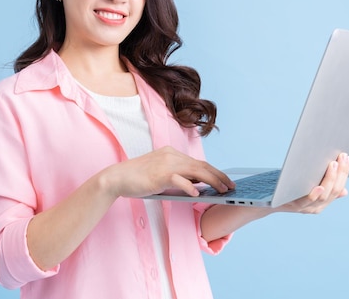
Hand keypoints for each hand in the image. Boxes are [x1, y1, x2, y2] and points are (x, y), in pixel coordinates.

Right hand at [100, 146, 234, 198]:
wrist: (117, 178)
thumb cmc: (138, 179)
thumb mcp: (161, 174)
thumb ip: (178, 176)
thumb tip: (198, 185)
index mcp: (171, 153)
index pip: (198, 162)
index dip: (214, 171)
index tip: (225, 180)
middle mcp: (171, 155)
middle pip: (201, 165)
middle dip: (219, 176)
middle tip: (231, 186)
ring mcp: (166, 164)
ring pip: (195, 171)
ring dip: (212, 181)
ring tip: (222, 191)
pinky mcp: (160, 175)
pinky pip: (179, 181)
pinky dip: (190, 187)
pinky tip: (198, 194)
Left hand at [276, 153, 348, 213]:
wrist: (269, 203)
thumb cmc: (289, 191)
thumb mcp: (307, 187)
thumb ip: (324, 188)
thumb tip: (344, 190)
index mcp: (323, 202)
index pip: (339, 187)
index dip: (344, 173)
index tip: (347, 157)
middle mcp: (317, 207)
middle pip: (334, 190)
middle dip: (340, 173)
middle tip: (342, 156)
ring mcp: (306, 208)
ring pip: (323, 195)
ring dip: (330, 179)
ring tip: (333, 164)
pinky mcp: (295, 206)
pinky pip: (307, 201)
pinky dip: (315, 194)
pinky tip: (319, 186)